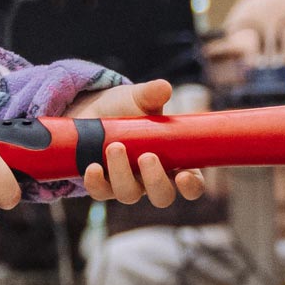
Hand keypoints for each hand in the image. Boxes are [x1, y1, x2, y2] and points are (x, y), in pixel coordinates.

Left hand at [72, 79, 207, 204]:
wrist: (93, 110)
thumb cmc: (126, 107)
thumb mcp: (140, 99)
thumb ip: (152, 94)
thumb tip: (163, 88)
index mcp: (173, 162)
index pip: (192, 184)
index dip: (191, 186)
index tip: (183, 175)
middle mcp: (152, 179)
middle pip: (162, 196)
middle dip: (155, 181)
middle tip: (147, 156)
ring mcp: (126, 184)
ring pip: (129, 194)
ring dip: (122, 174)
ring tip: (115, 146)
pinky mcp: (101, 184)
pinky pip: (100, 192)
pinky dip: (96, 182)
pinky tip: (93, 167)